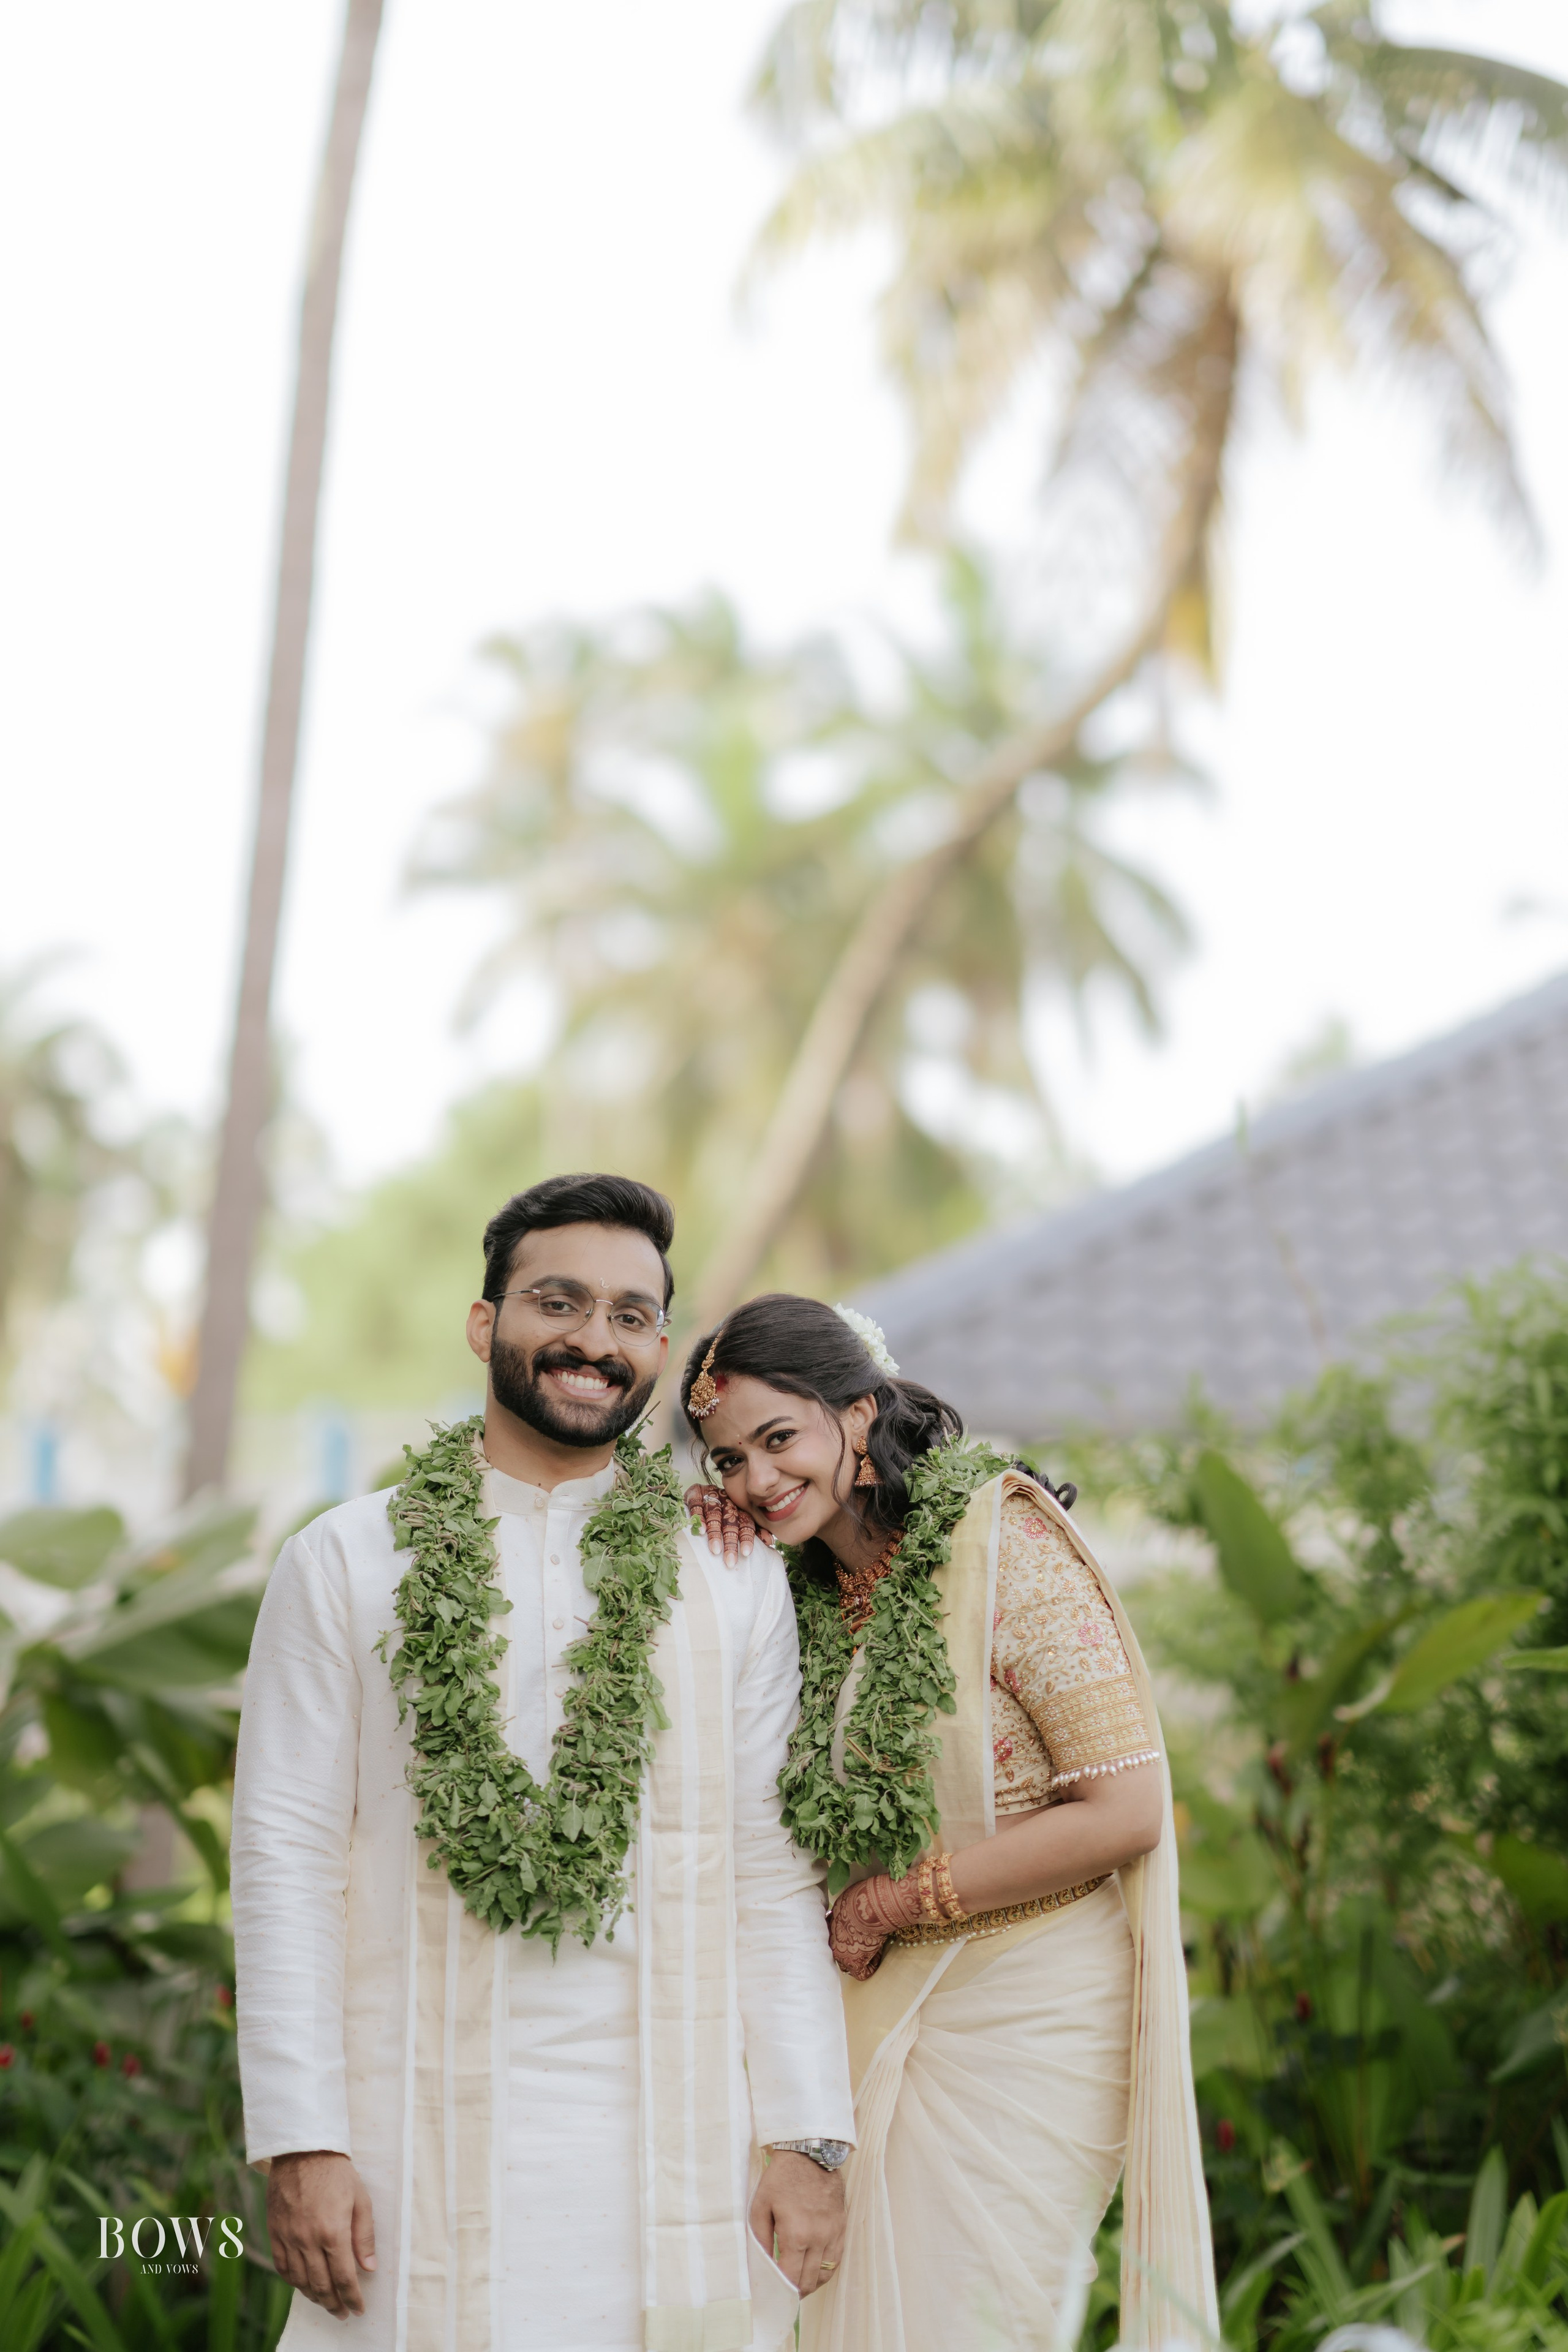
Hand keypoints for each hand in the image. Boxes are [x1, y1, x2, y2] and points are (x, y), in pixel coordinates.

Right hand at [267, 2151, 375, 2317]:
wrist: (303, 2150)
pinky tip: (302, 2285)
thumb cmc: (337, 2173)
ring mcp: (289, 2237)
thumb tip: (369, 2268)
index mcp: (333, 2232)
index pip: (344, 2277)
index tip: (358, 2309)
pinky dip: (293, 2281)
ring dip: (314, 2296)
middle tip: (342, 2312)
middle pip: (321, 2285)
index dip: (352, 2298)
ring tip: (326, 2302)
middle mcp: (308, 2239)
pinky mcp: (275, 2232)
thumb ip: (364, 2236)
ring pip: (300, 2281)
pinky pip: (282, 2267)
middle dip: (334, 2303)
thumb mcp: (361, 2199)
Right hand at [686, 1483, 771, 1564]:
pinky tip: (701, 1530)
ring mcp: (711, 1495)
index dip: (746, 1537)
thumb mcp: (739, 1518)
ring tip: (716, 1550)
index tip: (746, 1553)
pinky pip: (697, 1504)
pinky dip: (699, 1517)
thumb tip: (769, 1541)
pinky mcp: (695, 1493)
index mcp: (739, 1507)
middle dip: (731, 1541)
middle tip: (730, 1561)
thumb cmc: (722, 1510)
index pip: (745, 1522)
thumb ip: (754, 1529)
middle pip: (730, 1521)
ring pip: (714, 1514)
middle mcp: (726, 1500)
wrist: (701, 1489)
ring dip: (715, 1533)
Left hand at [749, 2150, 845, 2296]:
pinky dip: (825, 2271)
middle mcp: (819, 2238)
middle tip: (784, 2293)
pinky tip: (815, 2271)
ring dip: (811, 2284)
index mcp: (797, 2234)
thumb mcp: (761, 2206)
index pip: (791, 2277)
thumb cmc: (781, 2178)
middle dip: (795, 2291)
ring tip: (799, 2285)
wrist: (810, 2153)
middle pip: (808, 2281)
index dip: (781, 2290)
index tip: (773, 2294)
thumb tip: (762, 2265)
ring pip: (825, 2274)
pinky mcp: (841, 2227)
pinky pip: (836, 2260)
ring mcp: (833, 2233)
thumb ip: (760, 2239)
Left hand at [827, 1871, 922, 1980]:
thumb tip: (845, 1911)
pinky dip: (872, 1965)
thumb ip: (843, 1911)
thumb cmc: (862, 1897)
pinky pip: (863, 1973)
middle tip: (866, 1942)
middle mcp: (832, 1942)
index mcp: (829, 1926)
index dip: (847, 1934)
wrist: (872, 1905)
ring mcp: (842, 1954)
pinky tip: (878, 1953)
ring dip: (861, 1958)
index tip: (857, 1931)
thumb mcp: (847, 1900)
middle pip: (840, 1951)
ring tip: (874, 1946)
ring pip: (849, 1964)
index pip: (835, 1937)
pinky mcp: (855, 1963)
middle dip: (851, 1948)